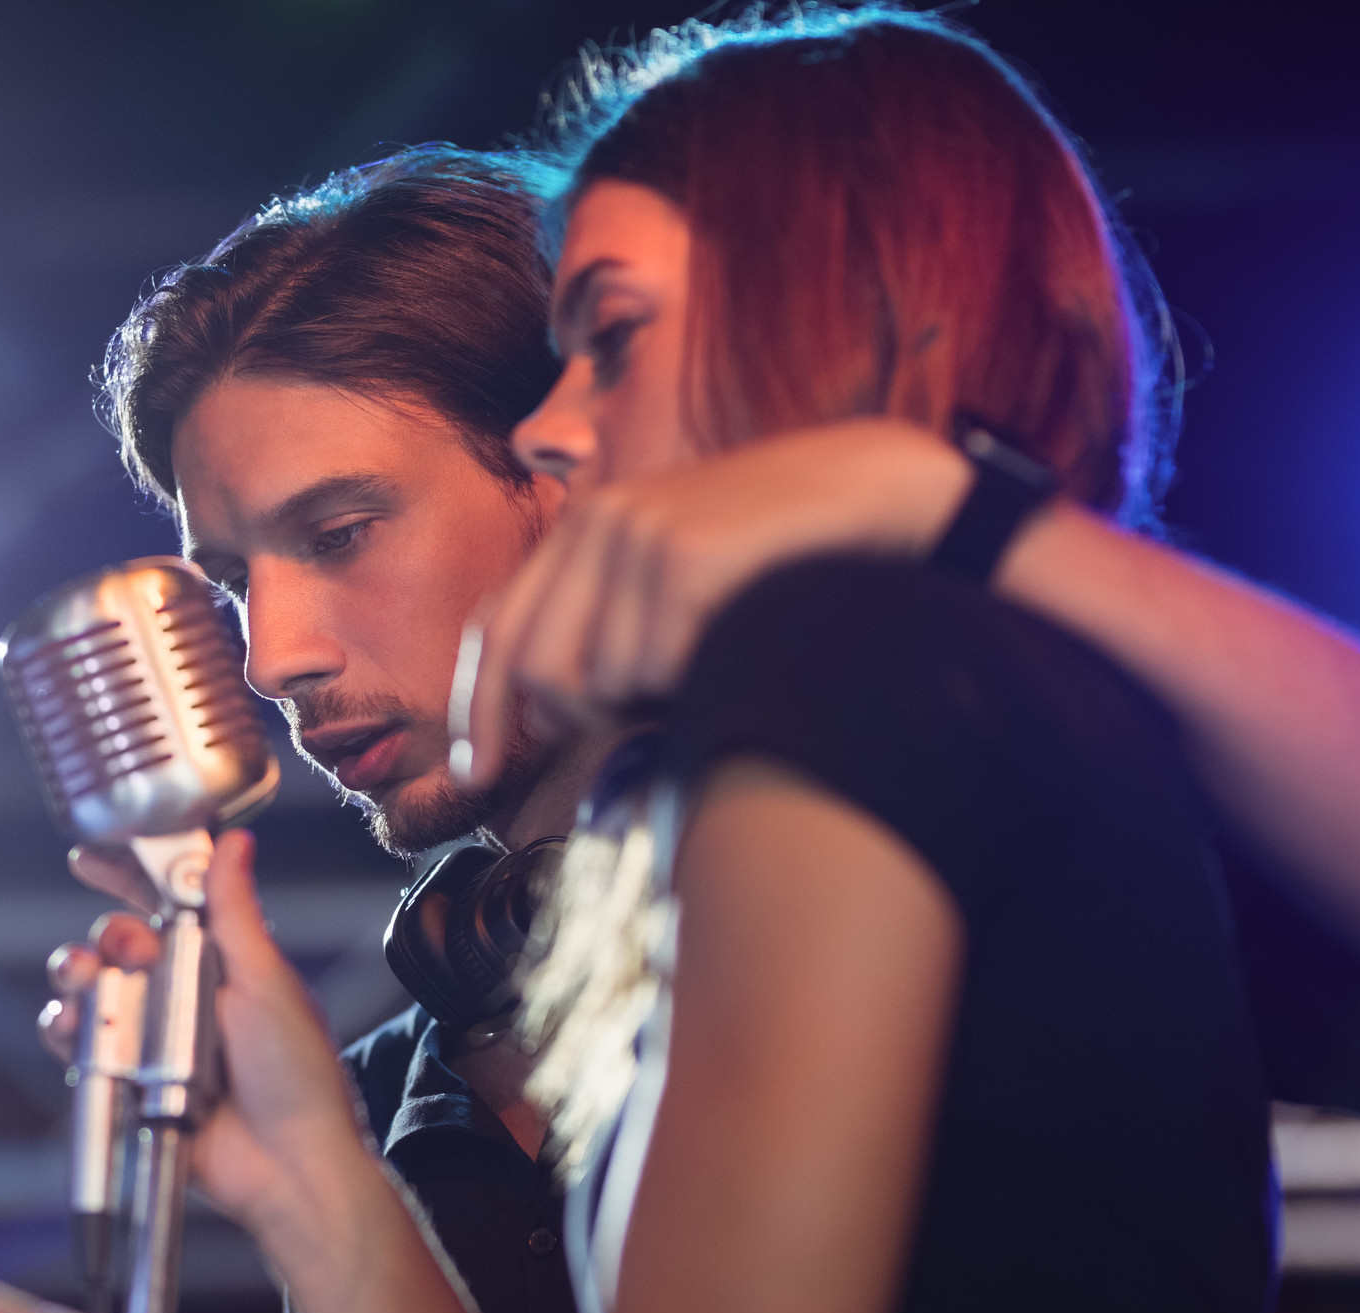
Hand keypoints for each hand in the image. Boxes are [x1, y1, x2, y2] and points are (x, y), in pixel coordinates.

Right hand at [43, 832, 372, 1246]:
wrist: (287, 1167)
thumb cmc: (297, 1077)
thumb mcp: (266, 981)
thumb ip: (237, 912)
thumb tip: (235, 841)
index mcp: (223, 962)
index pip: (168, 903)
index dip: (129, 876)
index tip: (92, 856)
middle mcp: (184, 994)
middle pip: (120, 944)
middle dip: (106, 936)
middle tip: (122, 950)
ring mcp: (155, 1038)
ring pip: (93, 990)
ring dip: (78, 977)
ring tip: (86, 983)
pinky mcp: (131, 1080)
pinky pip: (83, 1046)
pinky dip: (66, 1031)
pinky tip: (73, 1027)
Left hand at [459, 417, 968, 786]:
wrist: (882, 493)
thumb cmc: (784, 557)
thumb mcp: (680, 582)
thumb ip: (613, 630)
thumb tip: (553, 717)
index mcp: (586, 526)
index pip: (498, 628)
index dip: (477, 708)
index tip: (477, 773)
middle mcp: (597, 519)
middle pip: (536, 670)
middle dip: (584, 717)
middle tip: (647, 715)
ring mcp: (636, 531)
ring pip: (601, 681)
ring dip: (656, 699)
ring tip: (715, 653)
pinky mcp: (682, 552)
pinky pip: (656, 671)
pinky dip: (695, 681)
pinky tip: (739, 640)